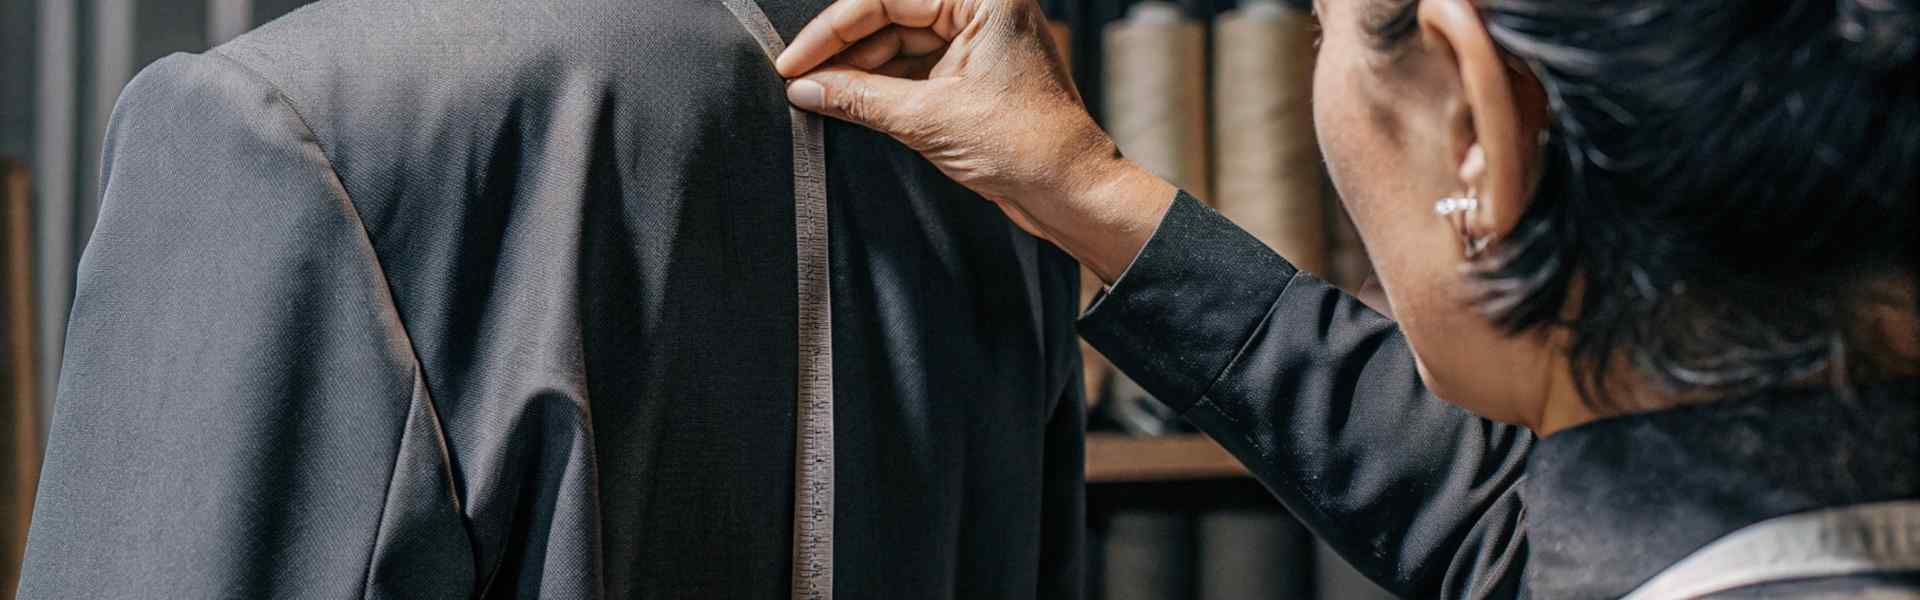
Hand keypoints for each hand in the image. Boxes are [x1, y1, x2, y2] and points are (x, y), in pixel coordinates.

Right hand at [775, 0, 1175, 281]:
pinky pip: (915, 68)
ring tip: (818, 96)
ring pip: (898, 43)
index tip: (794, 60)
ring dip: (859, 71)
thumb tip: (806, 88)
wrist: (1071, 191)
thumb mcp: (928, 119)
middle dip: (843, 51)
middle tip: (800, 81)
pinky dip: (882, 87)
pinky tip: (848, 102)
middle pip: (890, 16)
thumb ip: (859, 97)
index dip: (832, 30)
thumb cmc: (1028, 147)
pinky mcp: (974, 71)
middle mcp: (983, 8)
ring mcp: (979, 39)